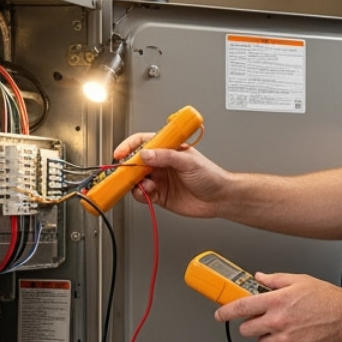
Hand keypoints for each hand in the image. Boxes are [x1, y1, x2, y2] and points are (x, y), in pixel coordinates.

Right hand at [111, 133, 229, 218]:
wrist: (219, 198)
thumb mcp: (188, 162)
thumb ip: (166, 157)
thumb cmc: (211, 176)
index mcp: (168, 149)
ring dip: (136, 182)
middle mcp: (161, 163)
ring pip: (137, 179)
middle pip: (136, 162)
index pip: (144, 142)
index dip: (130, 146)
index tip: (121, 153)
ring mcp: (159, 179)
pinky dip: (140, 194)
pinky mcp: (159, 195)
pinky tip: (148, 192)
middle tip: (126, 172)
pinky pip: (142, 194)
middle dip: (128, 167)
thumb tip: (145, 153)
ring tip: (146, 184)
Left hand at [216, 273, 341, 341]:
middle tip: (262, 319)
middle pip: (247, 329)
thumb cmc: (327, 298)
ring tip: (284, 328)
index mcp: (277, 301)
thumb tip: (259, 278)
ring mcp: (285, 339)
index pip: (241, 307)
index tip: (220, 314)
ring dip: (267, 337)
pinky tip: (292, 338)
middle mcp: (278, 321)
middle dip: (251, 324)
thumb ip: (275, 280)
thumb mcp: (300, 281)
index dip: (226, 311)